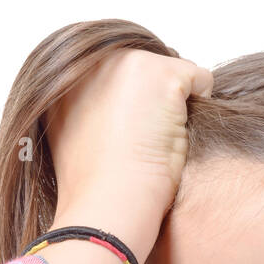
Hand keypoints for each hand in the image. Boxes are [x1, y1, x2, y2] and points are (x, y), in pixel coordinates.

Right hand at [45, 48, 212, 258]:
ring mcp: (123, 61)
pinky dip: (200, 108)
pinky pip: (200, 80)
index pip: (119, 72)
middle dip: (155, 101)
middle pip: (148, 67)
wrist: (106, 204)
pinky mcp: (158, 72)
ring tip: (152, 143)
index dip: (136, 106)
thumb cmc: (95, 187)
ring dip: (174, 106)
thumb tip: (125, 100)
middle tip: (140, 145)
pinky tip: (173, 138)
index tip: (128, 139)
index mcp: (62, 76)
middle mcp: (89, 59)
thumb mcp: (77, 138)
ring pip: (174, 73)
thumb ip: (91, 109)